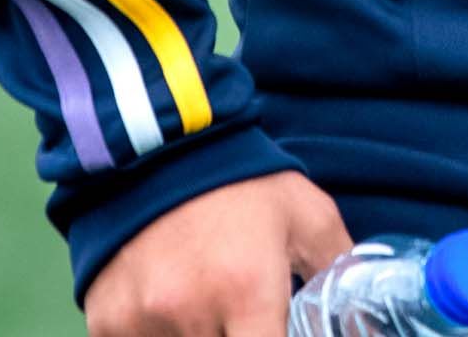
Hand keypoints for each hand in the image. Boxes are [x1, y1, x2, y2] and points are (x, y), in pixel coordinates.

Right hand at [84, 169, 350, 336]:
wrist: (159, 148)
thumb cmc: (242, 186)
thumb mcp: (306, 215)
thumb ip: (338, 268)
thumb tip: (363, 318)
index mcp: (246, 292)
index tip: (270, 327)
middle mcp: (189, 313)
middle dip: (233, 334)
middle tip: (237, 312)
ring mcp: (140, 323)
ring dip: (193, 334)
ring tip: (201, 300)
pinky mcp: (104, 325)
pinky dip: (154, 335)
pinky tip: (165, 309)